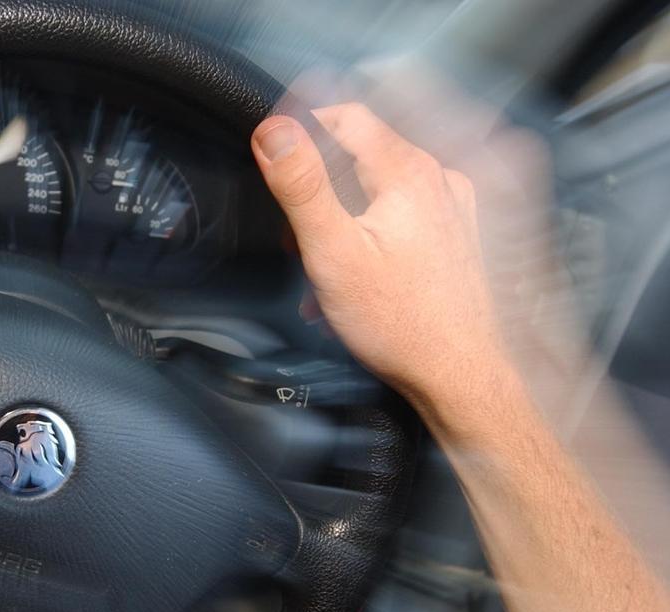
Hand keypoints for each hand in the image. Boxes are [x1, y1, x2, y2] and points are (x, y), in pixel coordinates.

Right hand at [251, 102, 505, 409]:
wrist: (459, 374)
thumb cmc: (400, 322)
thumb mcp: (332, 251)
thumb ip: (301, 185)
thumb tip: (274, 130)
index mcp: (408, 173)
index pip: (347, 115)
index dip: (304, 126)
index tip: (275, 155)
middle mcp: (438, 180)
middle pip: (362, 152)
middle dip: (319, 185)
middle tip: (294, 232)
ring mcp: (453, 207)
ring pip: (379, 186)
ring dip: (341, 215)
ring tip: (321, 264)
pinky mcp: (456, 235)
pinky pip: (401, 214)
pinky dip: (368, 233)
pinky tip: (352, 275)